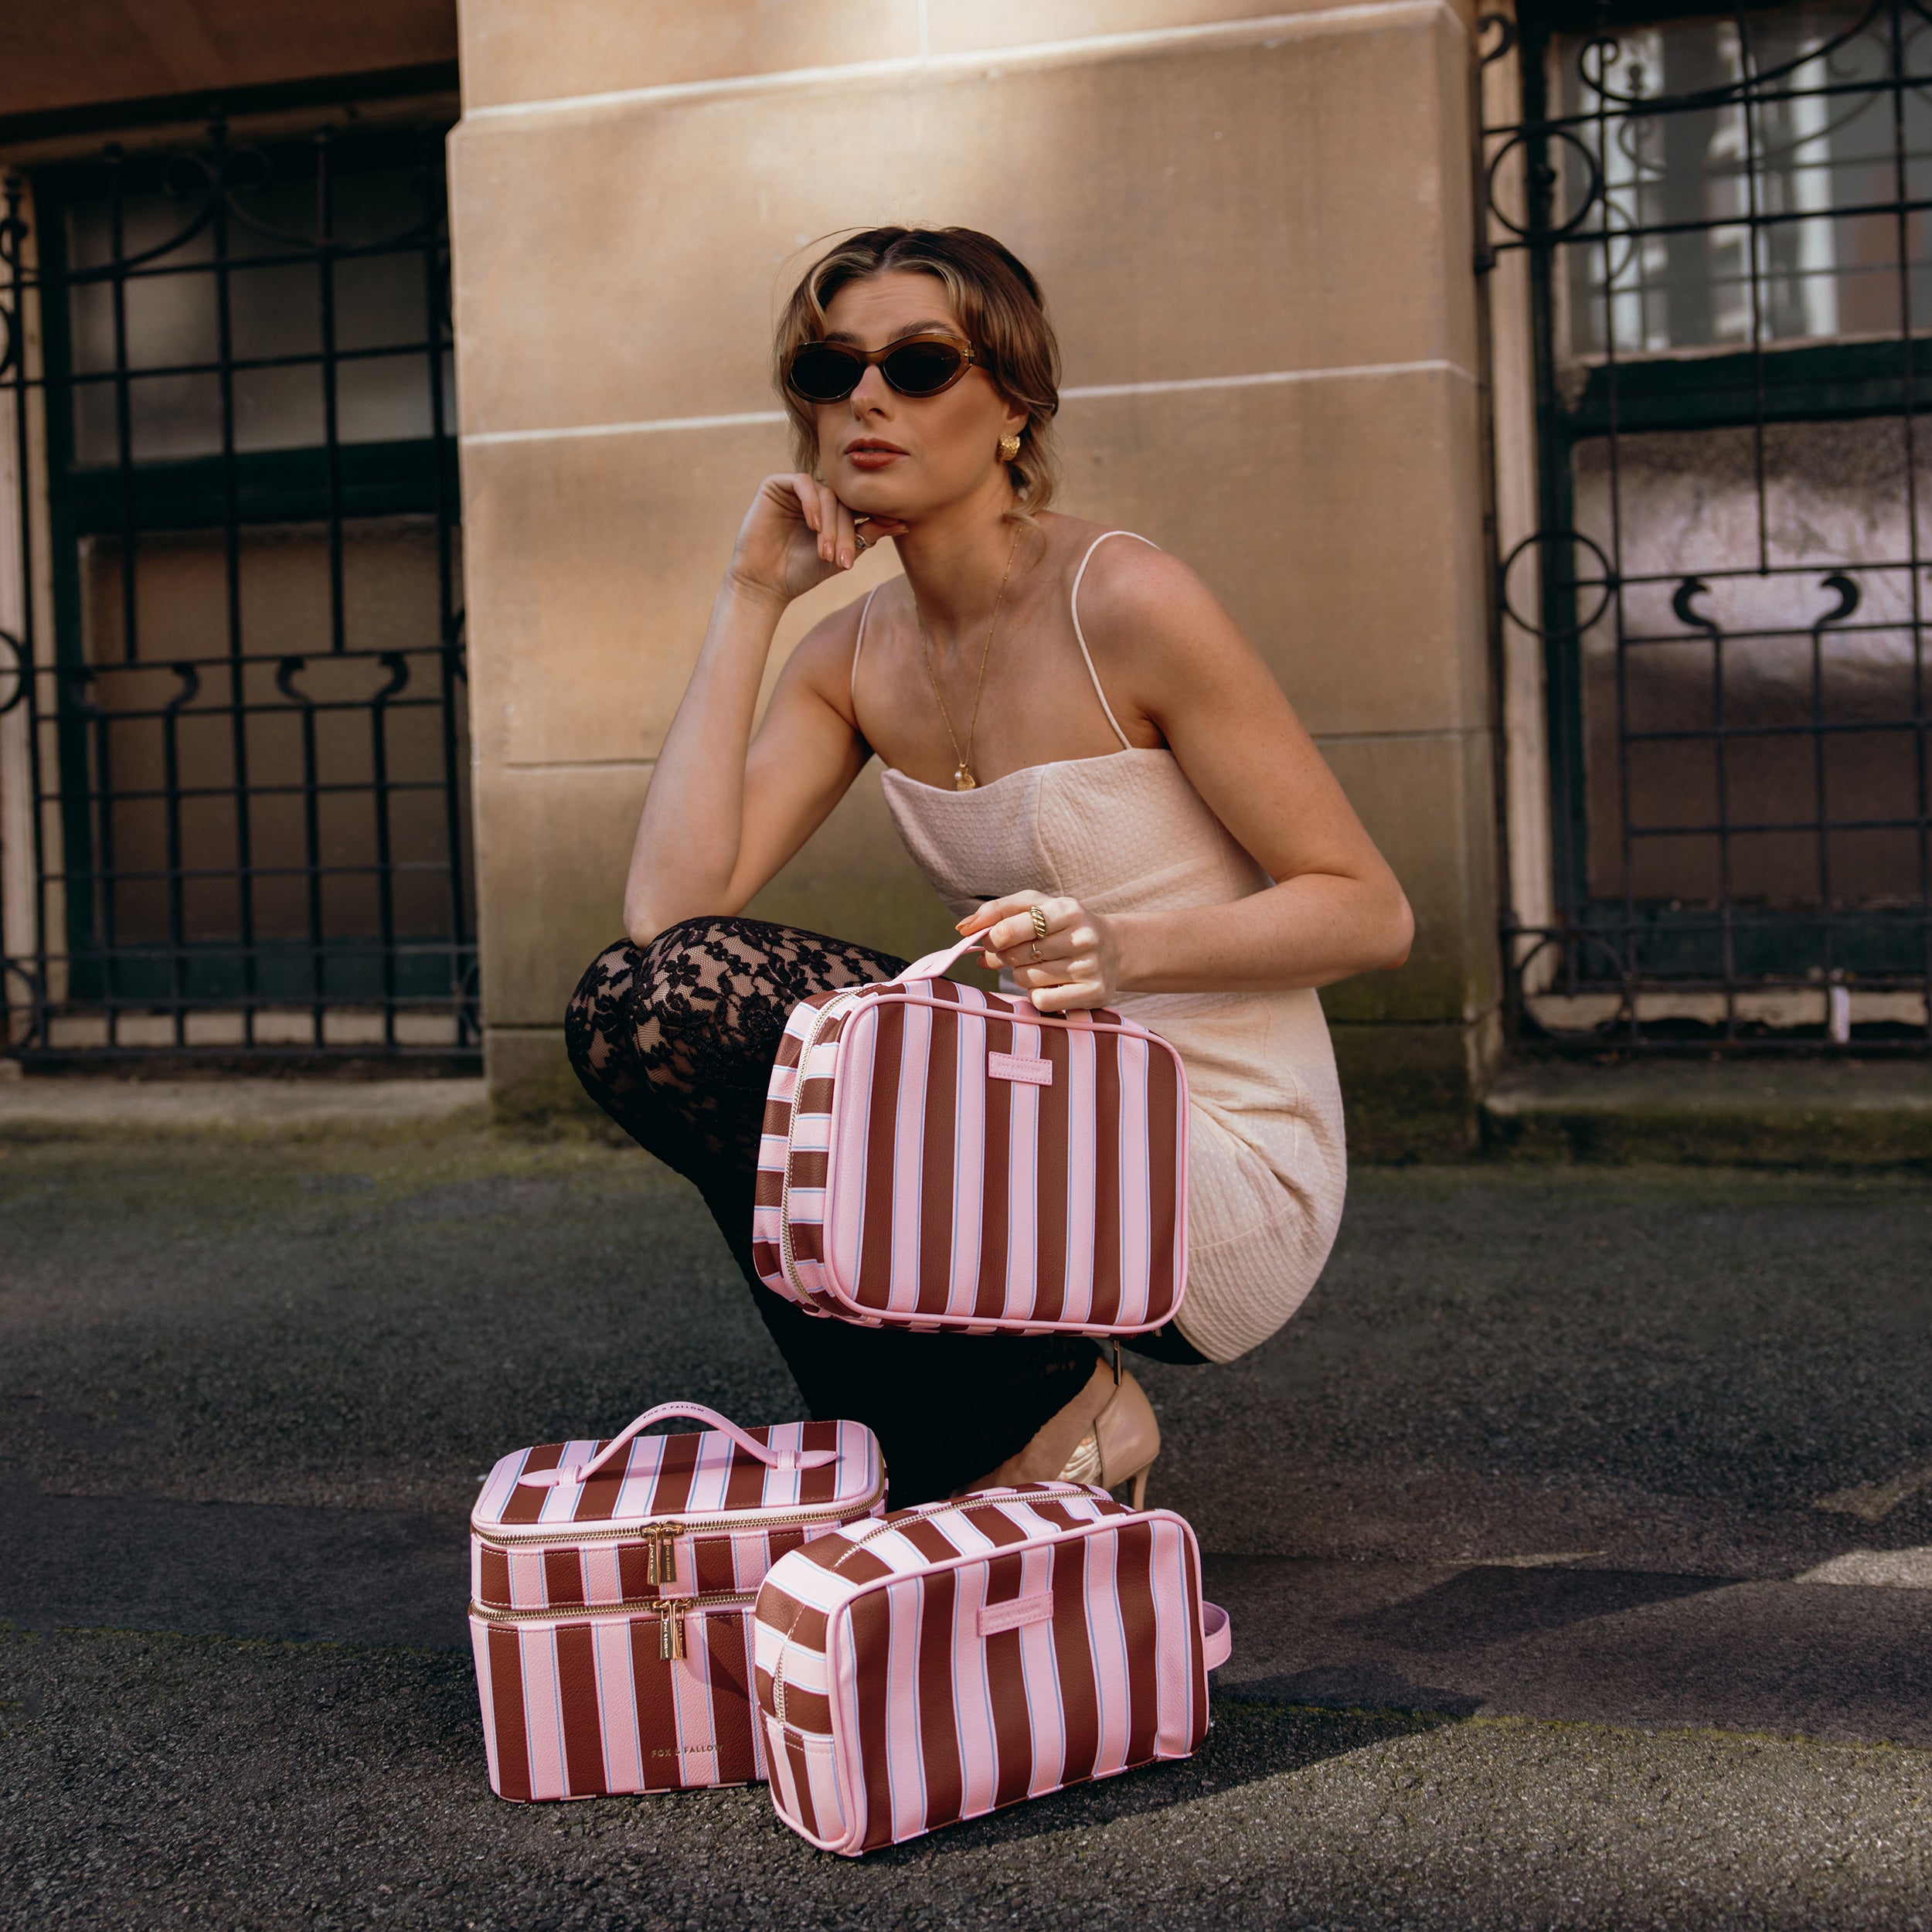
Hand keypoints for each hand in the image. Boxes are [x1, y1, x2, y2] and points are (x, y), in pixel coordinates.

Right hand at [725, 473, 907, 605]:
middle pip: (844, 502)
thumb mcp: (842, 555)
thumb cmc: (802, 573)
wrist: (765, 584)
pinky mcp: (775, 485)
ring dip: (831, 525)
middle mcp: (816, 498)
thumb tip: (904, 523)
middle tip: (844, 561)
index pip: (859, 505)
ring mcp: (796, 490)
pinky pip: (803, 483)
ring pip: (826, 494)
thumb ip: (869, 535)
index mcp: (832, 511)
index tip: (896, 526)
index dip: (875, 516)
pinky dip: (812, 504)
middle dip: (847, 532)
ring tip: (826, 553)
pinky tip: (814, 527)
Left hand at [957, 892, 1124, 1012]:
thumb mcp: (1036, 906)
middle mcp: (1083, 938)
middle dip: (1004, 956)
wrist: (1113, 950)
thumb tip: (963, 928)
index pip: (1011, 928)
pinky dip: (1036, 995)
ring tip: (1036, 966)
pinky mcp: (1093, 994)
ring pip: (1026, 979)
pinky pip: (1042, 1001)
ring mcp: (1090, 968)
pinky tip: (1049, 984)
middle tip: (1010, 954)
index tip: (990, 940)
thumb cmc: (1063, 925)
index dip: (991, 937)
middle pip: (1016, 956)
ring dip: (1021, 975)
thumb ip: (998, 910)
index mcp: (1067, 909)